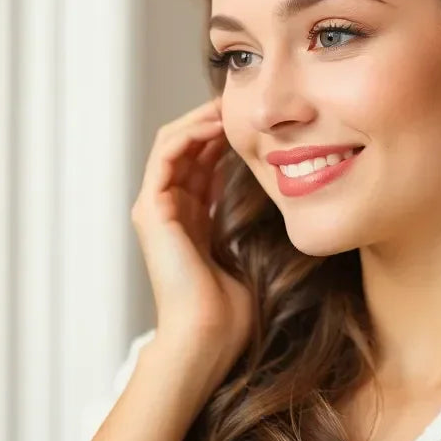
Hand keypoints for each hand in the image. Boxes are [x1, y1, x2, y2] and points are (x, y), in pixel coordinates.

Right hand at [131, 97, 252, 365]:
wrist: (207, 339)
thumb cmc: (232, 313)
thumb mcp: (250, 254)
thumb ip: (255, 225)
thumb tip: (289, 199)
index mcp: (191, 221)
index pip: (204, 163)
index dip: (227, 137)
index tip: (259, 121)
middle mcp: (169, 210)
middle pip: (187, 146)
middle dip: (214, 120)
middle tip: (245, 102)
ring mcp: (156, 209)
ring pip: (173, 142)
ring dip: (200, 119)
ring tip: (230, 104)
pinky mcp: (152, 210)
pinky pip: (167, 154)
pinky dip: (190, 133)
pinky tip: (217, 123)